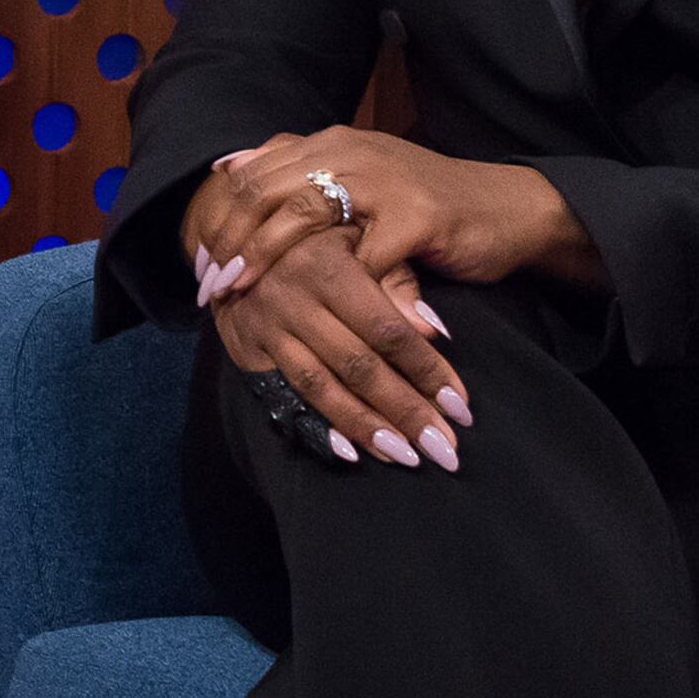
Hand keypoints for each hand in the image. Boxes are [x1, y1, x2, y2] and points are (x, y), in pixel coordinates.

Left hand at [185, 127, 599, 300]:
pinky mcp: (417, 216)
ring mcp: (383, 181)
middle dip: (228, 241)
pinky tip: (314, 314)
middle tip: (208, 285)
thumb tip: (230, 169)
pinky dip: (336, 288)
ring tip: (240, 295)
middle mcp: (350, 151)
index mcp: (330, 143)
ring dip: (262, 260)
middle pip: (264, 191)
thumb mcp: (358, 177)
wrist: (507, 207)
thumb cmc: (425, 202)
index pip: (253, 171)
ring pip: (301, 217)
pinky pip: (364, 257)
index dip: (219, 215)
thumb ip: (302, 173)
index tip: (198, 261)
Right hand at [210, 223, 473, 470]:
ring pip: (322, 388)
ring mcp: (267, 327)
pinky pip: (284, 397)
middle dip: (406, 412)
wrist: (237, 241)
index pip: (387, 330)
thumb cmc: (319, 241)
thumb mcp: (360, 240)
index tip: (460, 406)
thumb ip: (397, 282)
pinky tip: (350, 452)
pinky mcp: (247, 350)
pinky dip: (318, 428)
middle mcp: (293, 297)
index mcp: (328, 266)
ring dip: (367, 428)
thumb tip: (434, 333)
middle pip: (358, 366)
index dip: (426, 370)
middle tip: (444, 450)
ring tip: (407, 457)